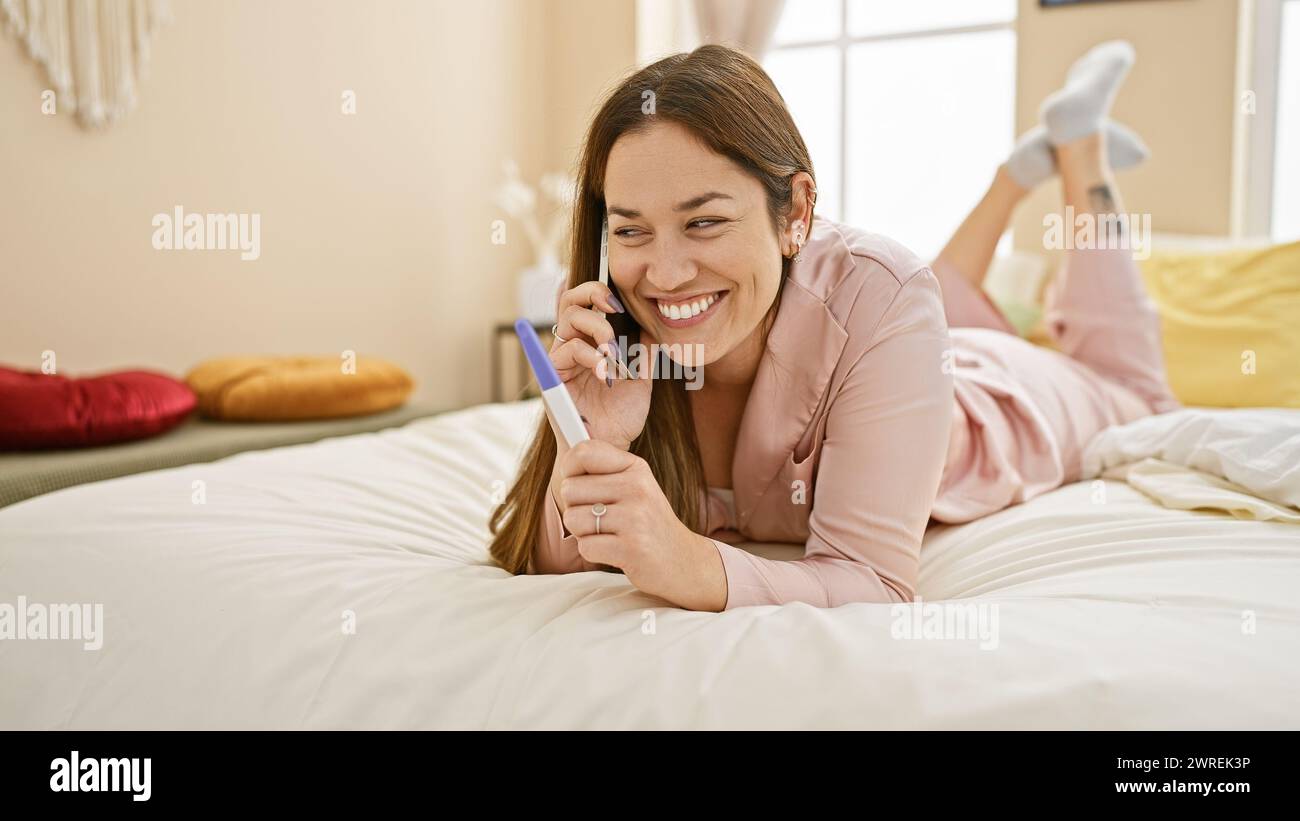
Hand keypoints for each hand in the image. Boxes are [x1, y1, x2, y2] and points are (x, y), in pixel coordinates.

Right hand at [551, 280, 651, 450]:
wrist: (611, 448)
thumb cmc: (621, 416)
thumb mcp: (641, 378)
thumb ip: (644, 350)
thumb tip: (652, 323)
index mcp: (591, 342)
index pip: (586, 303)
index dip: (597, 289)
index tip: (619, 296)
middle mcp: (572, 346)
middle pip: (570, 299)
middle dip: (593, 293)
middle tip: (615, 308)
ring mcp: (561, 360)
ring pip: (568, 317)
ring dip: (598, 329)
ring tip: (614, 354)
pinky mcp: (552, 376)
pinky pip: (566, 349)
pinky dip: (590, 356)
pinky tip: (605, 373)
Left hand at [557, 439, 728, 611]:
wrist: (683, 560)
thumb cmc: (648, 523)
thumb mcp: (635, 486)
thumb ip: (604, 472)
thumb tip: (565, 462)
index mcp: (635, 468)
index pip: (584, 452)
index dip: (570, 470)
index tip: (580, 484)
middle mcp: (637, 488)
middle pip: (569, 489)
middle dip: (576, 508)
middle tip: (602, 518)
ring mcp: (635, 518)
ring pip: (572, 519)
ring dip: (584, 533)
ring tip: (609, 534)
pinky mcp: (631, 548)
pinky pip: (585, 546)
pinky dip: (594, 552)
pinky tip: (615, 550)